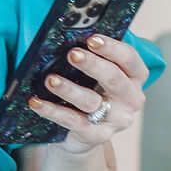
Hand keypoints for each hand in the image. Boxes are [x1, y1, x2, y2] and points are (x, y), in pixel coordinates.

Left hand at [31, 32, 148, 157]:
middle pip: (114, 79)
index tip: (92, 39)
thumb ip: (91, 56)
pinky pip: (73, 122)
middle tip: (72, 54)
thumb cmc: (90, 92)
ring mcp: (115, 120)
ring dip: (69, 89)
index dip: (112, 48)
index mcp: (134, 78)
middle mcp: (130, 99)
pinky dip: (52, 111)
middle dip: (92, 65)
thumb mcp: (96, 75)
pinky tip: (36, 102)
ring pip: (91, 101)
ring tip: (50, 79)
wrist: (83, 134)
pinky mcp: (96, 136)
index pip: (129, 59)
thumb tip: (68, 34)